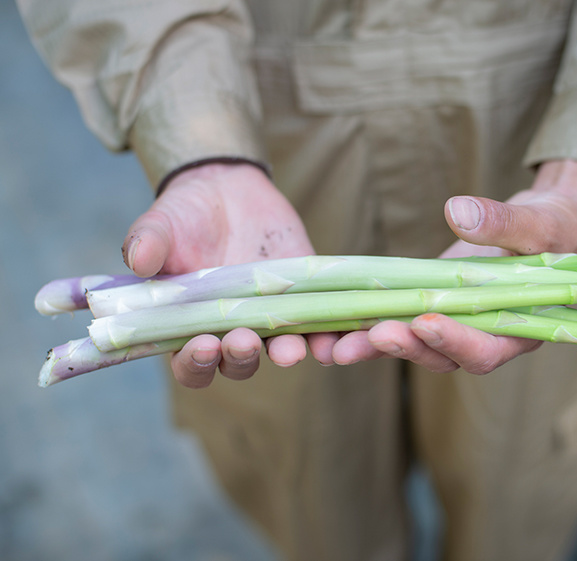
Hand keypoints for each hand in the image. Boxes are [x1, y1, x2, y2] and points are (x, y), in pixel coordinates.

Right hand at [122, 162, 316, 387]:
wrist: (226, 192)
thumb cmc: (182, 217)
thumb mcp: (158, 226)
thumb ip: (146, 244)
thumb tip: (137, 259)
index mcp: (188, 327)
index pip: (191, 364)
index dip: (196, 363)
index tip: (203, 344)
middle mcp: (231, 331)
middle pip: (237, 363)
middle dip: (241, 357)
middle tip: (244, 340)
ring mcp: (270, 318)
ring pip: (280, 351)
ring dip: (288, 354)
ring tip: (290, 350)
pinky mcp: (305, 299)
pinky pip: (320, 327)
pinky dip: (329, 338)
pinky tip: (335, 341)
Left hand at [327, 160, 576, 373]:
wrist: (549, 226)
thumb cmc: (555, 227)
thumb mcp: (539, 222)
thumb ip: (505, 222)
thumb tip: (457, 210)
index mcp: (520, 327)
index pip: (486, 347)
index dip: (456, 339)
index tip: (426, 320)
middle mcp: (486, 336)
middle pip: (444, 356)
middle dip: (408, 347)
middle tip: (373, 334)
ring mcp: (458, 324)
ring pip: (417, 346)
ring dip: (381, 345)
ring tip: (341, 344)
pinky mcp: (434, 307)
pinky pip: (402, 322)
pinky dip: (373, 324)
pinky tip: (338, 326)